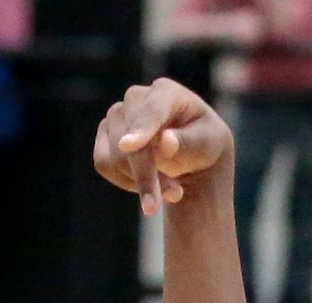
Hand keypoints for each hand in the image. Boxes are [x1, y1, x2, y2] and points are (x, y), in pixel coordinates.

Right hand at [94, 80, 231, 216]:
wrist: (190, 151)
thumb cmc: (203, 143)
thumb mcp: (207, 145)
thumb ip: (188, 143)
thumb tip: (165, 141)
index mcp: (166, 92)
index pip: (151, 111)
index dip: (141, 129)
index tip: (129, 146)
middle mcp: (137, 98)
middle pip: (129, 140)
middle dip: (146, 175)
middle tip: (171, 199)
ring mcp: (117, 114)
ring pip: (114, 156)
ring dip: (140, 181)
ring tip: (169, 187)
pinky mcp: (105, 135)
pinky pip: (104, 164)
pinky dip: (125, 181)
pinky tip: (147, 182)